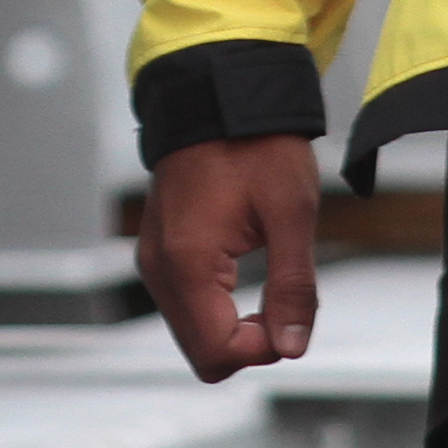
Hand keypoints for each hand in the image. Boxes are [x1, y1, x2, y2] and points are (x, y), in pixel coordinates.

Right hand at [137, 132, 322, 380]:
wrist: (220, 94)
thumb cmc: (256, 144)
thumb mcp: (291, 213)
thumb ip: (292, 287)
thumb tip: (291, 347)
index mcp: (187, 261)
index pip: (217, 352)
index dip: (262, 348)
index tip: (290, 313)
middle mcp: (160, 266)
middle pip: (201, 353)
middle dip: (247, 343)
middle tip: (282, 303)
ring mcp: (154, 258)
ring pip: (192, 333)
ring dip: (232, 326)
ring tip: (266, 284)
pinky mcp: (158, 250)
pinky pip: (184, 305)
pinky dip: (216, 307)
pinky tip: (243, 275)